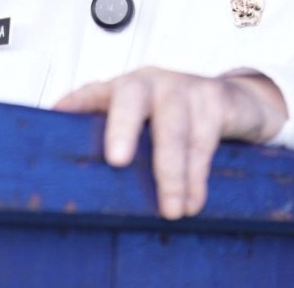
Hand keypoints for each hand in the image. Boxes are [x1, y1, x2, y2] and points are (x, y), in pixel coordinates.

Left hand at [54, 67, 287, 218]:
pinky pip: (204, 139)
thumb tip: (79, 183)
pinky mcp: (215, 100)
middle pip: (131, 99)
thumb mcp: (148, 125)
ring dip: (171, 173)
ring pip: (172, 128)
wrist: (236, 101)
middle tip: (116, 160)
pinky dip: (198, 175)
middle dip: (122, 127)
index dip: (76, 103)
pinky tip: (193, 201)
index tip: (57, 116)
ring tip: (171, 211)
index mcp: (125, 89)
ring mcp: (184, 88)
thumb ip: (118, 142)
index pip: (93, 92)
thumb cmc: (179, 118)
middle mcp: (150, 82)